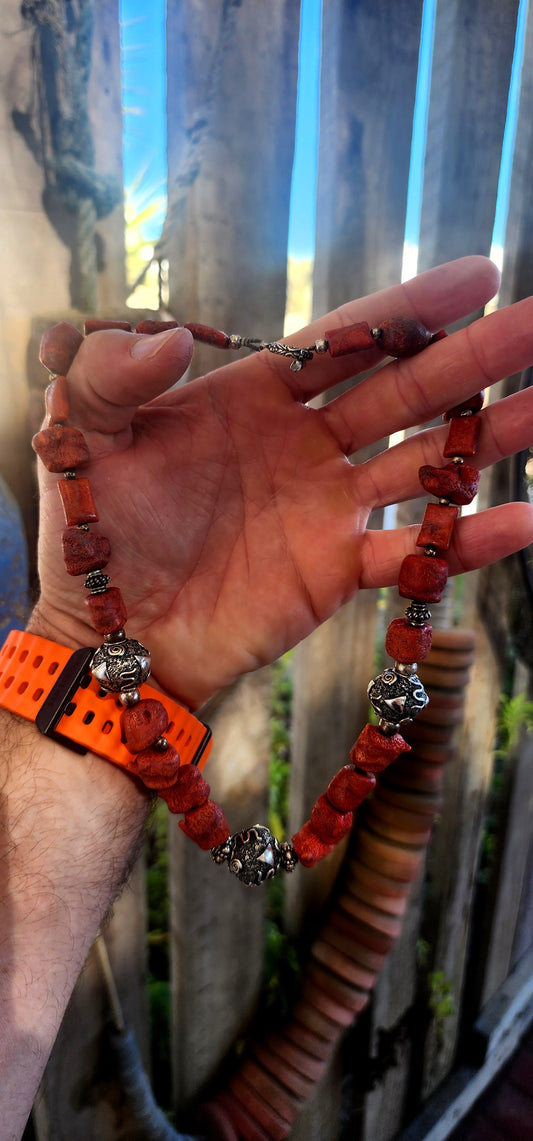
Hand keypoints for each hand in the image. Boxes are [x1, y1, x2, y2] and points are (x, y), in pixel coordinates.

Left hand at [30, 255, 532, 707]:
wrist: (110, 634)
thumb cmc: (94, 533)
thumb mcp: (82, 436)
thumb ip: (112, 373)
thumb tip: (173, 337)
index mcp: (254, 398)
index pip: (344, 341)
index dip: (408, 309)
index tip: (477, 276)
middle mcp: (305, 445)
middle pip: (405, 391)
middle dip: (474, 358)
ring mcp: (328, 508)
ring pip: (424, 463)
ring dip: (489, 437)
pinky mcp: (336, 572)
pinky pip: (410, 554)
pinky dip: (464, 542)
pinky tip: (519, 518)